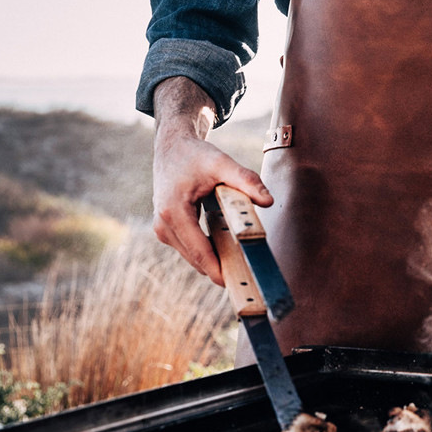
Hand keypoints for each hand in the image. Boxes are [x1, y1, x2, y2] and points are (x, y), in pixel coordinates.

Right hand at [151, 77, 272, 285]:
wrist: (172, 148)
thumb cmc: (195, 155)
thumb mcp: (222, 163)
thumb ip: (246, 180)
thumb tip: (268, 200)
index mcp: (174, 211)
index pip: (199, 251)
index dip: (219, 270)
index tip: (238, 284)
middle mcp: (164, 225)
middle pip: (196, 259)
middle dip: (221, 269)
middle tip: (249, 281)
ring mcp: (163, 230)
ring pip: (193, 257)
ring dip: (215, 262)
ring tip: (243, 269)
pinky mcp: (167, 231)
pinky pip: (191, 249)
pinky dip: (208, 253)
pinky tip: (229, 254)